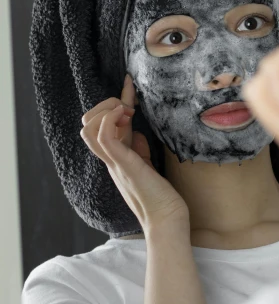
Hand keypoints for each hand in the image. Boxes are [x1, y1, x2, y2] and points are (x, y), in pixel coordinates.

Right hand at [80, 74, 188, 233]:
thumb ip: (139, 151)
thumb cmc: (162, 197)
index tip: (129, 83)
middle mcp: (110, 159)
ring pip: (87, 128)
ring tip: (127, 112)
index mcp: (116, 159)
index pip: (103, 125)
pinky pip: (102, 136)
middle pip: (86, 124)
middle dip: (105, 106)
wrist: (167, 220)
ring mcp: (113, 162)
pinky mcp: (122, 164)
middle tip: (130, 109)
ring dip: (106, 110)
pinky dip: (109, 119)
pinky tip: (126, 115)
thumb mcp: (147, 167)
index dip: (115, 101)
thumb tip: (138, 135)